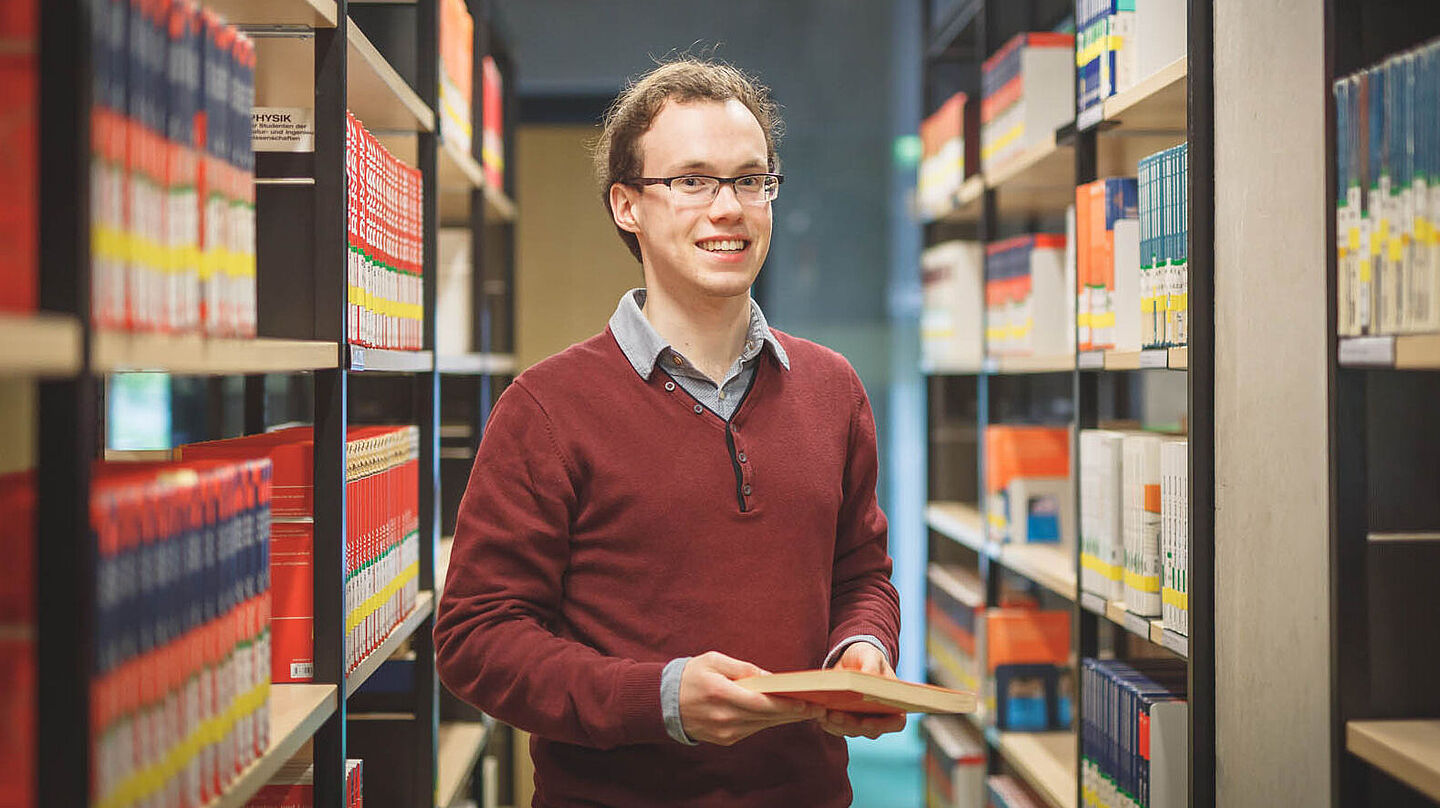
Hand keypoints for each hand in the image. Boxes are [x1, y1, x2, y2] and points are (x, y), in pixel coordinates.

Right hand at [679, 651, 825, 745]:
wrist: (664, 701)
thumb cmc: (692, 675)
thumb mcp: (714, 661)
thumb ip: (743, 668)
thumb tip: (770, 678)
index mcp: (721, 695)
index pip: (762, 704)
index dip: (787, 706)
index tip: (808, 703)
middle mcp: (724, 718)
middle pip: (767, 718)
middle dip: (794, 713)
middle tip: (818, 707)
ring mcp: (724, 732)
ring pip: (762, 725)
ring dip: (784, 718)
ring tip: (806, 709)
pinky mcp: (725, 740)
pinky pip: (753, 729)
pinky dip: (767, 721)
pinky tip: (781, 714)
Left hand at [818, 642, 906, 739]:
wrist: (850, 659)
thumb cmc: (866, 657)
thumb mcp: (870, 656)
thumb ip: (872, 666)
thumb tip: (869, 677)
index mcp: (895, 703)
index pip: (896, 722)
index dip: (883, 725)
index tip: (866, 721)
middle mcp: (880, 717)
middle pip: (869, 730)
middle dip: (851, 725)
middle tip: (835, 715)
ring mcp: (861, 721)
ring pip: (850, 731)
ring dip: (836, 725)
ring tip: (823, 713)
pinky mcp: (844, 720)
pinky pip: (836, 727)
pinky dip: (826, 722)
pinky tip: (818, 713)